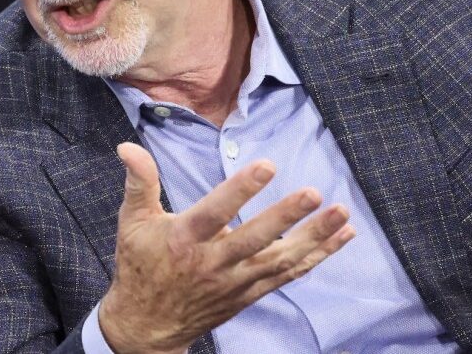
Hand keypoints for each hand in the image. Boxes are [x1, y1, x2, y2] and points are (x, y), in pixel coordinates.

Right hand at [98, 142, 354, 353]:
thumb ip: (139, 182)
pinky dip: (317, 256)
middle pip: (254, 240)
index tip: (267, 166)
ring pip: (279, 260)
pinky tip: (342, 236)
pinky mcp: (250, 292)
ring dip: (314, 238)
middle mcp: (213, 263)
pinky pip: (288, 275)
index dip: (240, 190)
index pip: (215, 212)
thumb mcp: (133, 222)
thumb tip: (128, 146)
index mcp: (184, 240)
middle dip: (286, 218)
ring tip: (342, 214)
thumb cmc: (140, 265)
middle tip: (314, 194)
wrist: (146, 326)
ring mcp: (235, 281)